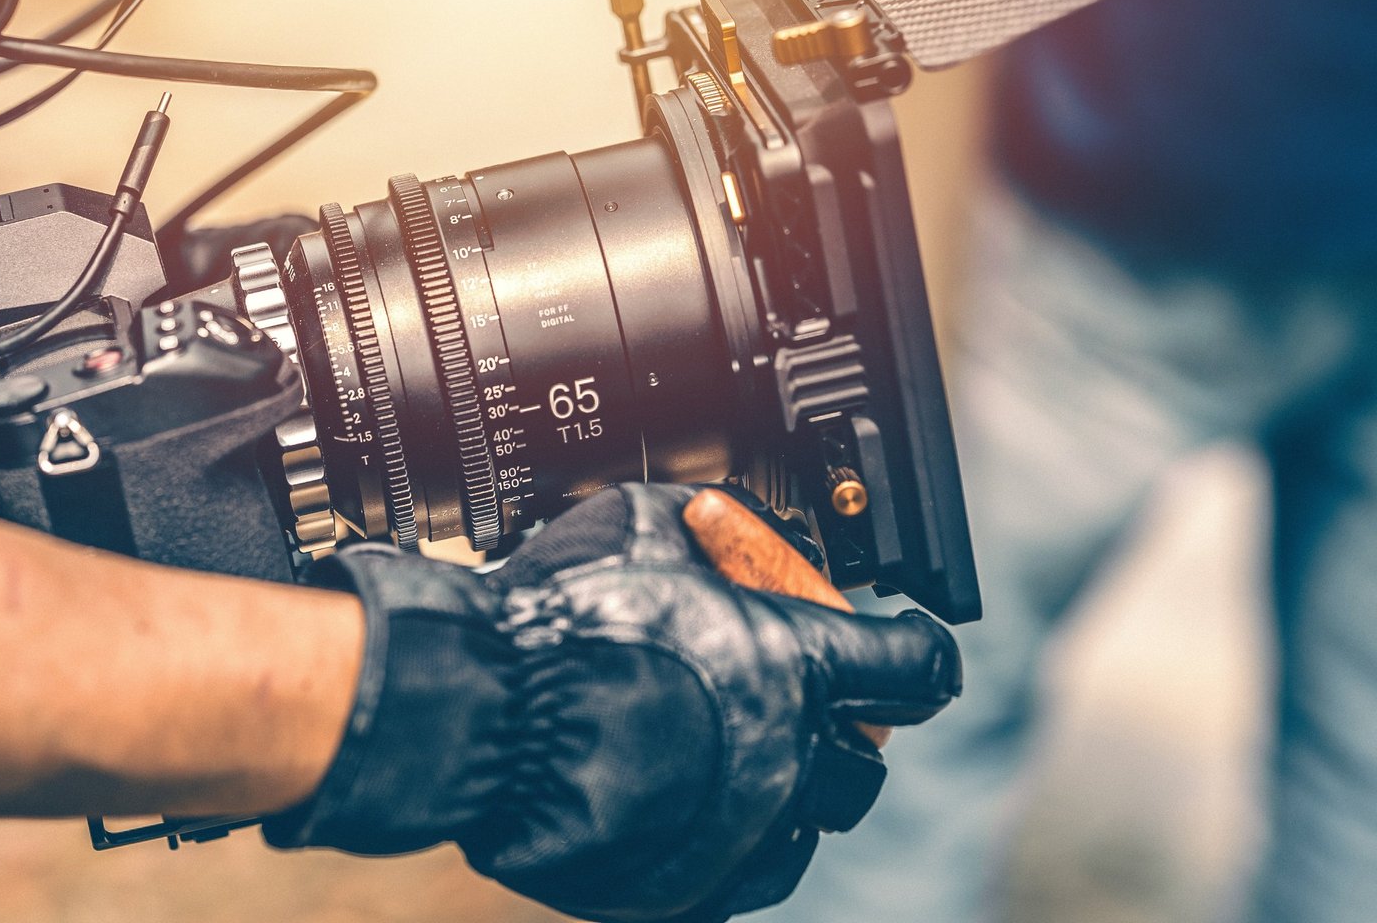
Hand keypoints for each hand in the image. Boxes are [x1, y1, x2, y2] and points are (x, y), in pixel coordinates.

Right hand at [264, 482, 959, 920]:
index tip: (903, 636)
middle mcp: (785, 757)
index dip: (914, 643)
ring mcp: (738, 830)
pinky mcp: (683, 883)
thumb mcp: (638, 520)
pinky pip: (742, 872)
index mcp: (794, 664)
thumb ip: (699, 522)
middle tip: (800, 689)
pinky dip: (733, 835)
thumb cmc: (559, 619)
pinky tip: (692, 794)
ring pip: (809, 825)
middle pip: (867, 756)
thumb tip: (713, 515)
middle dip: (846, 720)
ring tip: (736, 745)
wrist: (482, 713)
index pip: (916, 665)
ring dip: (790, 783)